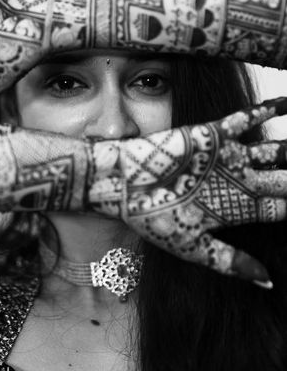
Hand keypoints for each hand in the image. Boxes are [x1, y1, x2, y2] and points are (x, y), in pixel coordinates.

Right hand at [88, 96, 286, 284]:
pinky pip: (246, 119)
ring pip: (273, 150)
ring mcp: (227, 157)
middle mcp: (237, 182)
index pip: (282, 209)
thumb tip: (269, 284)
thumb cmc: (152, 218)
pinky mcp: (213, 134)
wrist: (122, 185)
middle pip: (284, 180)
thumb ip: (230, 261)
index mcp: (236, 210)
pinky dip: (269, 109)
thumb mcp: (192, 247)